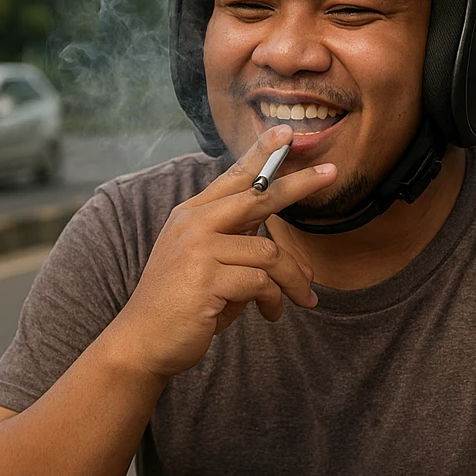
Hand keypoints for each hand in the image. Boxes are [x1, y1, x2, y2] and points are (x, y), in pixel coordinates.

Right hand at [103, 125, 334, 380]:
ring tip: (303, 299)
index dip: (261, 154)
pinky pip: (261, 282)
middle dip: (299, 184)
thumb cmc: (182, 305)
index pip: (234, 177)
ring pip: (269, 252)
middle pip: (258, 196)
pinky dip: (274, 300)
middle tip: (332, 171)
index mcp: (193, 215)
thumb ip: (243, 252)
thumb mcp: (210, 268)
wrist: (144, 342)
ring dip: (292, 279)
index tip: (285, 133)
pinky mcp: (207, 278)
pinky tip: (271, 314)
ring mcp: (198, 249)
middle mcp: (194, 224)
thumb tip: (296, 262)